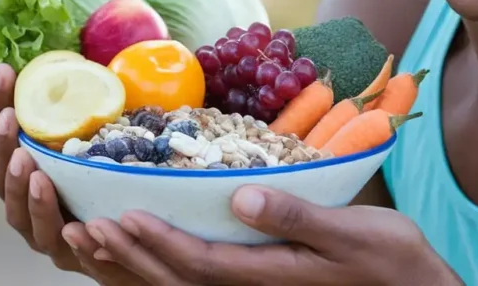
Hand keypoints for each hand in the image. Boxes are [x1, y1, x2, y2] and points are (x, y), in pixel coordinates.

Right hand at [0, 63, 147, 284]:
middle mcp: (25, 203)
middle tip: (9, 118)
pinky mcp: (71, 257)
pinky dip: (55, 224)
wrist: (138, 244)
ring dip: (20, 188)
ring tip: (26, 161)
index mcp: (24, 172)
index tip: (3, 71)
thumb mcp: (102, 142)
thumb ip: (92, 110)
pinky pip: (59, 245)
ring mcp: (44, 233)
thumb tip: (97, 56)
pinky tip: (64, 213)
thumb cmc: (114, 184)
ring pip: (19, 215)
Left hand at [84, 185, 461, 285]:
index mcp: (271, 277)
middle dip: (131, 255)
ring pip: (186, 284)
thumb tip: (241, 198)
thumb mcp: (351, 233)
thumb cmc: (391, 261)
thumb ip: (295, 217)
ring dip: (140, 265)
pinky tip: (156, 249)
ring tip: (103, 240)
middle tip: (86, 229)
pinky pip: (207, 280)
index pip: (198, 264)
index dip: (155, 243)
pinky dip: (171, 265)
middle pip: (179, 280)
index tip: (119, 218)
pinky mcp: (270, 284)